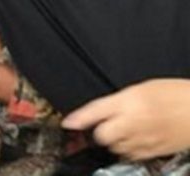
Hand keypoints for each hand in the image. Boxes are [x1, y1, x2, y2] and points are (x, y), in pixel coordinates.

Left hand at [63, 79, 189, 160]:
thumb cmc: (175, 94)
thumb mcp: (142, 88)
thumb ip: (119, 100)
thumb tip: (101, 110)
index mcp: (130, 101)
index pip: (96, 110)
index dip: (79, 118)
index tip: (68, 123)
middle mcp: (135, 122)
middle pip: (102, 135)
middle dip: (99, 131)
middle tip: (104, 125)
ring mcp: (145, 139)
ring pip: (116, 148)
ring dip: (114, 142)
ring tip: (124, 131)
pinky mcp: (155, 152)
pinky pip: (132, 157)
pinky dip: (128, 151)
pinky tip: (135, 140)